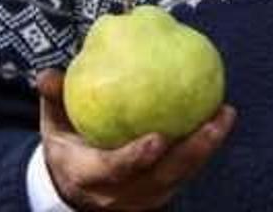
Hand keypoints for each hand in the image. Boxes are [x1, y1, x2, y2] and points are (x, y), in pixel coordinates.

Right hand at [36, 69, 235, 210]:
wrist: (73, 189)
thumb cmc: (66, 147)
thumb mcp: (53, 126)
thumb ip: (54, 100)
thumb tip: (47, 74)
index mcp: (89, 175)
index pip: (115, 170)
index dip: (135, 158)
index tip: (158, 138)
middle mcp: (119, 194)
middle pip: (161, 177)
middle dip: (191, 153)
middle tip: (213, 121)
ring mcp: (143, 198)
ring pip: (180, 176)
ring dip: (206, 148)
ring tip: (225, 114)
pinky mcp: (161, 194)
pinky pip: (186, 171)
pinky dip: (204, 148)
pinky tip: (220, 118)